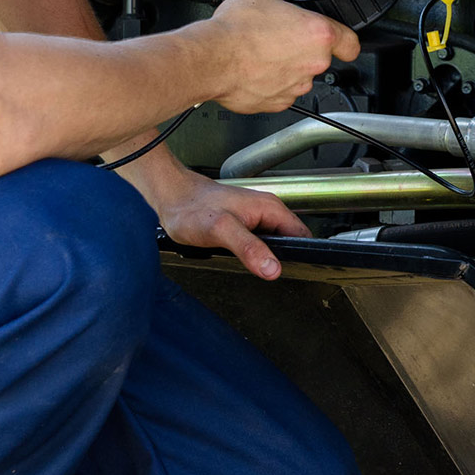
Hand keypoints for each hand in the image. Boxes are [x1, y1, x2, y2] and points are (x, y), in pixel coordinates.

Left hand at [144, 173, 311, 279]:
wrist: (171, 198)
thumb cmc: (191, 208)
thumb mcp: (221, 230)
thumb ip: (249, 248)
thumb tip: (273, 268)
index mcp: (269, 208)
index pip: (302, 235)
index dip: (303, 255)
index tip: (297, 273)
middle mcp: (266, 211)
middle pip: (291, 241)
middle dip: (286, 260)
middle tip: (272, 276)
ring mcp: (255, 218)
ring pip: (275, 244)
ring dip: (270, 258)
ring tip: (258, 270)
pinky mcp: (243, 225)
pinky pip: (260, 243)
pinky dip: (256, 255)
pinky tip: (246, 262)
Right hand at [201, 0, 357, 112]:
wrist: (211, 59)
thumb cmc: (235, 30)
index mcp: (319, 35)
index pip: (351, 44)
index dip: (346, 40)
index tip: (340, 40)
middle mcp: (312, 63)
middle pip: (320, 57)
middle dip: (303, 48)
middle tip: (281, 36)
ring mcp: (295, 87)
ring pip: (299, 75)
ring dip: (286, 65)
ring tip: (262, 51)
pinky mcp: (277, 103)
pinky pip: (281, 91)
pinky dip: (270, 82)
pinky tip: (254, 68)